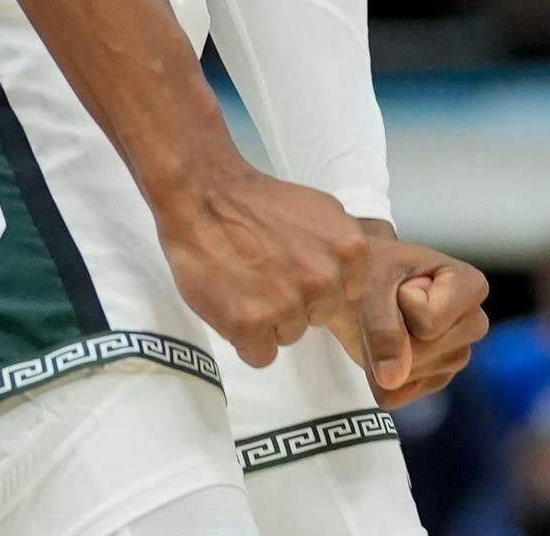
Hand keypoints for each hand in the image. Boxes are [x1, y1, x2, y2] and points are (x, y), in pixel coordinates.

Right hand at [154, 161, 389, 368]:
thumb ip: (337, 246)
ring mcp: (288, 305)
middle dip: (295, 302)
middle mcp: (324, 279)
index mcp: (348, 249)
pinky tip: (232, 304)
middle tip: (266, 273)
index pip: (348, 293)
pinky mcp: (251, 326)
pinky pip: (260, 354)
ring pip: (289, 335)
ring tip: (244, 282)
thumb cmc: (255, 201)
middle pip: (319, 316)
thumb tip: (344, 279)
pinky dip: (245, 337)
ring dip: (268, 319)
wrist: (201, 194)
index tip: (296, 268)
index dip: (320, 284)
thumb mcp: (316, 210)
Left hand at [326, 234, 489, 406]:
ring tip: (383, 321)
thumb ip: (383, 327)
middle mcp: (472, 323)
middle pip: (425, 351)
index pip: (430, 321)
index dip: (402, 302)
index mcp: (470, 286)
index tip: (400, 283)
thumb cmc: (370, 269)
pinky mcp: (433, 382)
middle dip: (393, 333)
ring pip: (411, 376)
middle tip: (386, 303)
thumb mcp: (371, 284)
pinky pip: (397, 395)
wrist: (355, 280)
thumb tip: (393, 379)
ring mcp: (456, 357)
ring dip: (382, 354)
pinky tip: (381, 347)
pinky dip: (376, 376)